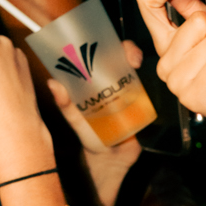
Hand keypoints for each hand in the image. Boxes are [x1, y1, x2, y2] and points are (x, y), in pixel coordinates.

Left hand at [42, 37, 145, 205]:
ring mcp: (130, 93)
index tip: (104, 42)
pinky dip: (152, 81)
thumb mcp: (76, 121)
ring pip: (137, 70)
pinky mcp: (144, 105)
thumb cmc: (89, 141)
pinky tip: (150, 79)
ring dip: (138, 60)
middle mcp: (113, 85)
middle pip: (121, 59)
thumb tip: (53, 83)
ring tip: (136, 63)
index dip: (103, 46)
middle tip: (128, 54)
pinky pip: (150, 89)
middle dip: (126, 50)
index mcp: (94, 84)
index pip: (99, 58)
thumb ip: (66, 106)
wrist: (111, 162)